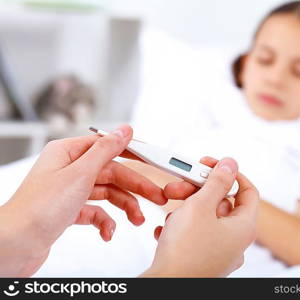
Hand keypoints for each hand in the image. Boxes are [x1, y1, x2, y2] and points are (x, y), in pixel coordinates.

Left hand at [0, 125, 166, 276]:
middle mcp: (69, 169)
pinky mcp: (69, 211)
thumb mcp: (80, 173)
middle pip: (111, 173)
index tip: (152, 161)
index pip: (108, 147)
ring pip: (107, 194)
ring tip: (136, 219)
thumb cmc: (39, 209)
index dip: (132, 155)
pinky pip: (95, 212)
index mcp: (68, 152)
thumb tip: (124, 130)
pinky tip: (107, 232)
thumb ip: (105, 150)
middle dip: (134, 188)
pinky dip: (105, 222)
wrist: (15, 245)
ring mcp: (69, 191)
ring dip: (124, 207)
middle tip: (155, 197)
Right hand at [141, 157, 258, 276]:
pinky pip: (195, 235)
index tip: (213, 167)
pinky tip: (167, 230)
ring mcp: (219, 252)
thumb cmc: (185, 252)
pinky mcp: (203, 259)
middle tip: (181, 186)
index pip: (248, 191)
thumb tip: (230, 165)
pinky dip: (181, 227)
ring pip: (205, 219)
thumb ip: (217, 181)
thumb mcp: (201, 206)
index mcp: (243, 227)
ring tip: (169, 212)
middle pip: (221, 203)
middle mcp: (235, 241)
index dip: (231, 175)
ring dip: (186, 209)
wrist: (165, 285)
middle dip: (198, 191)